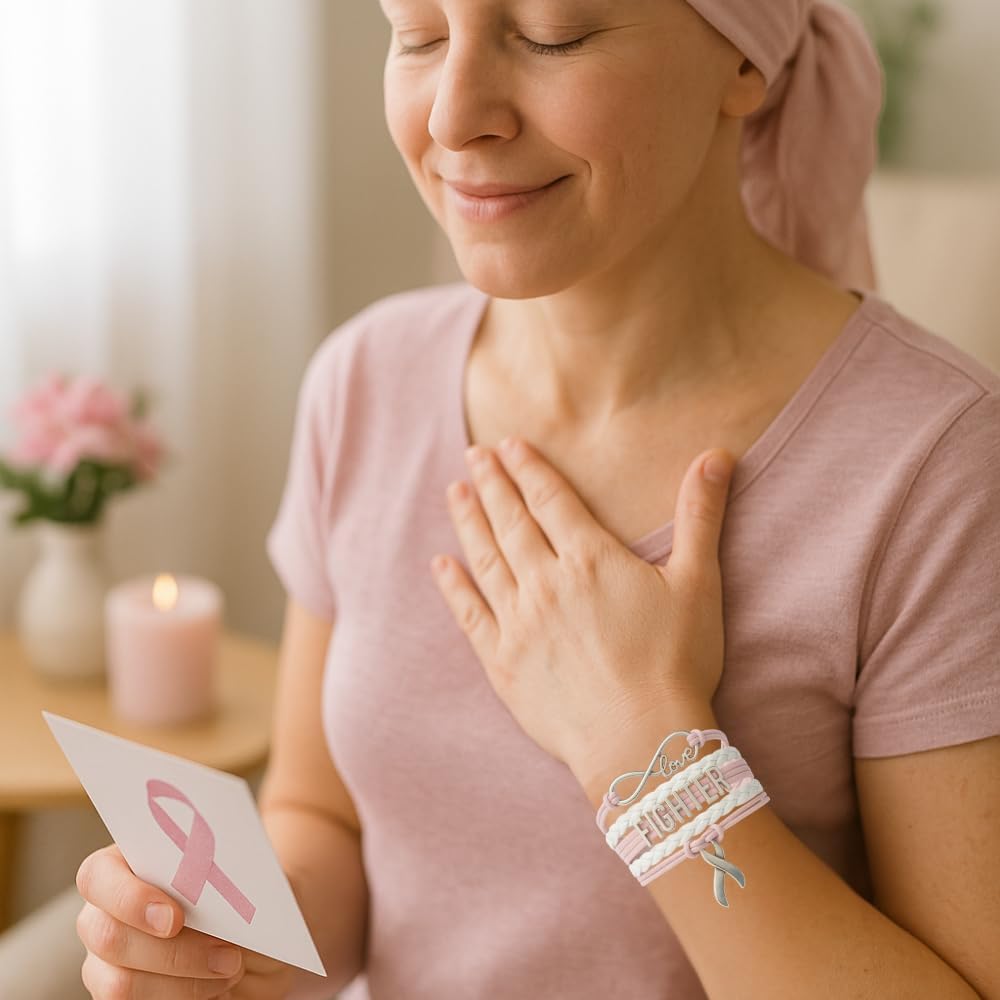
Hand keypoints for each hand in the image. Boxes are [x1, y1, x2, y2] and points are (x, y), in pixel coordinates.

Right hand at [75, 842, 296, 998]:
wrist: (259, 931)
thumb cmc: (243, 892)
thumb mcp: (242, 876)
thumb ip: (219, 872)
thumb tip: (216, 886)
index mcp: (124, 865)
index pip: (98, 876)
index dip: (130, 898)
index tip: (175, 919)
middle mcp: (104, 913)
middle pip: (108, 937)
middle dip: (174, 952)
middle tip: (230, 955)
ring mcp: (107, 961)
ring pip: (120, 984)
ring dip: (184, 982)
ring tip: (232, 970)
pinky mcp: (125, 993)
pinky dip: (182, 999)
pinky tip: (218, 988)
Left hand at [431, 437, 732, 783]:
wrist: (640, 740)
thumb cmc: (676, 663)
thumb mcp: (698, 583)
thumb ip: (700, 515)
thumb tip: (716, 455)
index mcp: (590, 559)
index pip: (550, 499)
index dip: (528, 468)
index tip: (508, 445)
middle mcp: (546, 583)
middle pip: (511, 522)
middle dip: (491, 483)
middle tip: (473, 455)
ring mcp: (519, 622)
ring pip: (486, 559)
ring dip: (468, 522)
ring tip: (454, 492)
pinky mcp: (502, 661)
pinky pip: (470, 614)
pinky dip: (454, 587)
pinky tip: (441, 565)